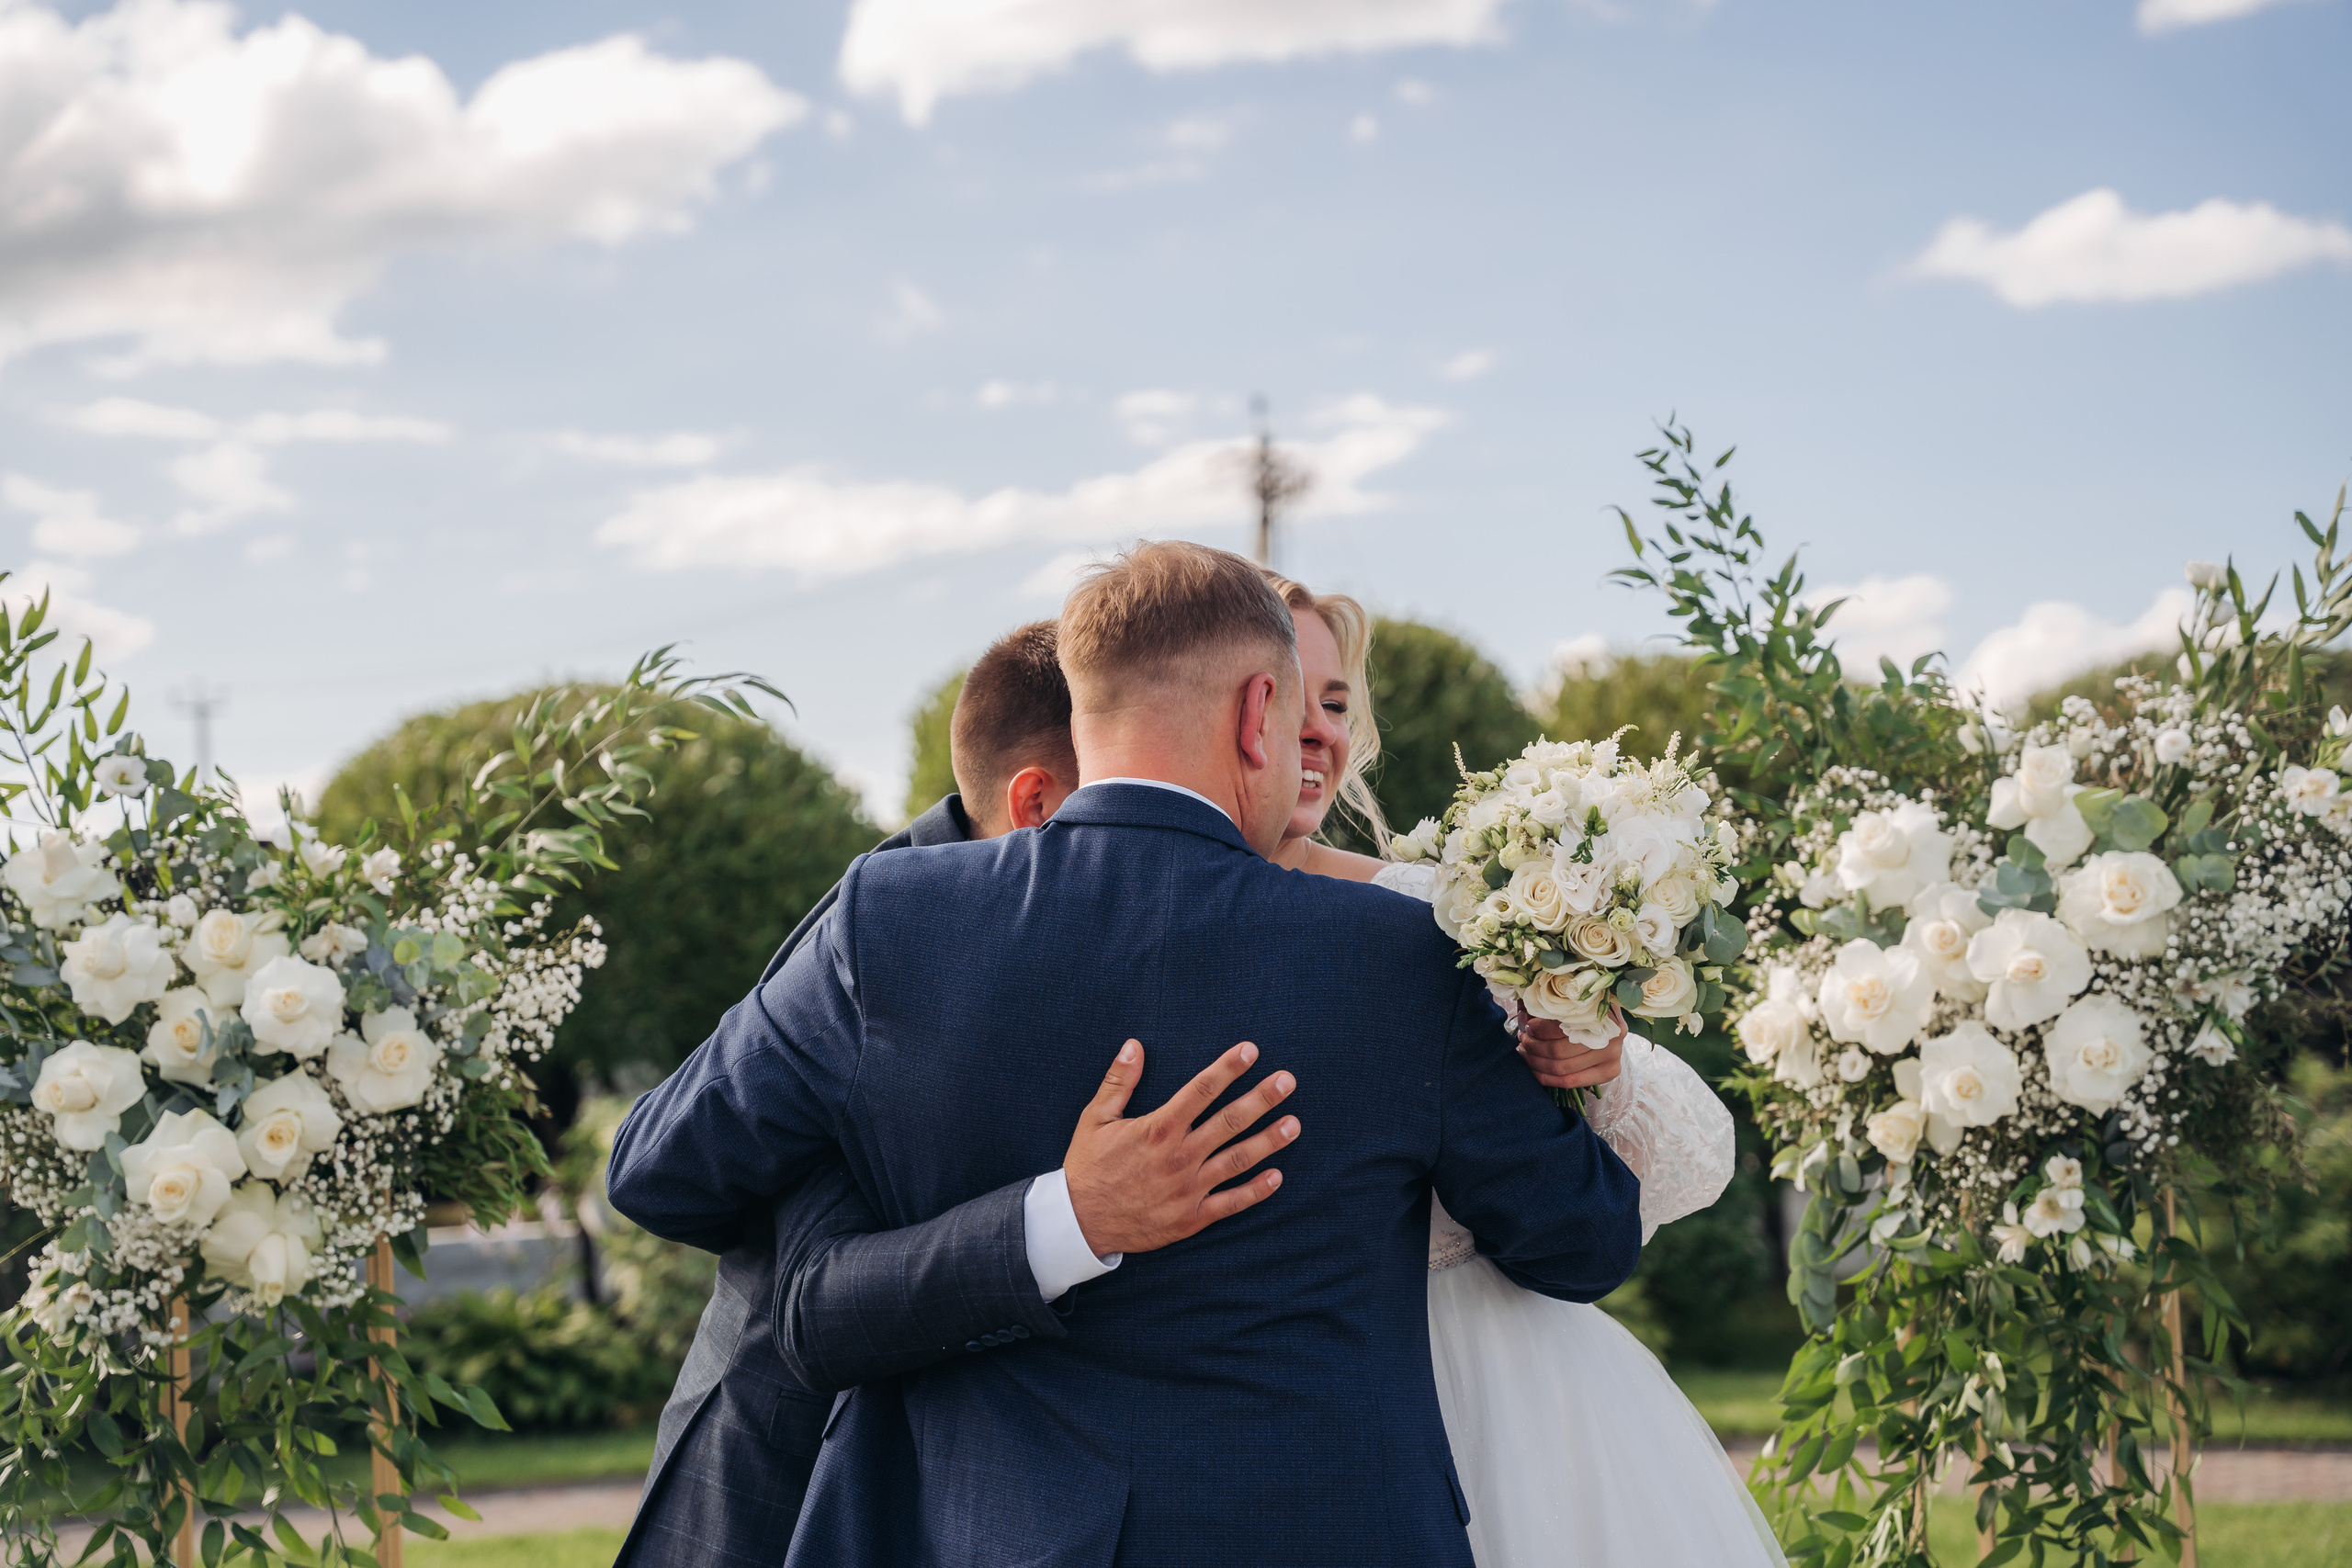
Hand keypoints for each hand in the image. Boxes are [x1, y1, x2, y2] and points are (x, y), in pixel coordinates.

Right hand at [1063, 1040, 1299, 1256]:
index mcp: (1158, 1129)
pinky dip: (1256, 1191)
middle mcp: (1179, 1156)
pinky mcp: (1191, 1217)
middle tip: (1288, 1081)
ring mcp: (1188, 1189)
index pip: (1201, 1090)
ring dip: (1268, 1141)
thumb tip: (1133, 1045)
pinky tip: (1277, 1176)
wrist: (1080, 1222)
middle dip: (1261, 1098)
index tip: (1251, 1051)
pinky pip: (1231, 1203)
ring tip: (1293, 1124)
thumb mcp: (1095, 1118)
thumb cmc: (1089, 1166)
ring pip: (1237, 1161)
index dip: (1228, 1068)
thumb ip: (1119, 1081)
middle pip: (1229, 1121)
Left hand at [1517, 1007, 1627, 1091]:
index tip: (1527, 1027)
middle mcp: (1610, 1036)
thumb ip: (1553, 1009)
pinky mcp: (1609, 1072)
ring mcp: (1612, 1056)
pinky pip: (1571, 1081)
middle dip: (1534, 1047)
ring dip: (1537, 1062)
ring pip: (1562, 1068)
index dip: (1539, 1029)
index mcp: (1601, 1013)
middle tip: (1523, 1041)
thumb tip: (1524, 1016)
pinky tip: (1535, 1071)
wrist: (1614, 1027)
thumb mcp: (1574, 1005)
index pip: (1561, 1027)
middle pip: (1559, 1050)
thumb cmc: (1589, 1012)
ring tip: (1525, 1054)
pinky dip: (1547, 1078)